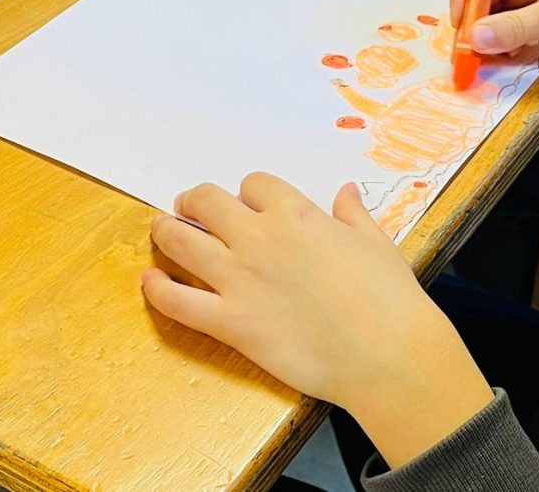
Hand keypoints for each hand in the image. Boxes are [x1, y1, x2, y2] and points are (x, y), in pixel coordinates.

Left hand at [144, 174, 492, 467]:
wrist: (385, 353)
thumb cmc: (387, 296)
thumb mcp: (375, 242)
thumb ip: (352, 214)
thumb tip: (345, 192)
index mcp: (296, 214)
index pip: (255, 185)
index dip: (247, 193)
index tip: (247, 203)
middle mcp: (259, 237)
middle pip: (208, 202)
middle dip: (195, 201)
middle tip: (188, 207)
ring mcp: (239, 280)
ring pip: (182, 242)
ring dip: (166, 232)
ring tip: (161, 230)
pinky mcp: (229, 323)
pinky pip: (178, 302)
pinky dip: (158, 290)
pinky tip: (150, 281)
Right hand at [450, 0, 538, 103]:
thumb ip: (512, 28)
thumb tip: (472, 38)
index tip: (462, 25)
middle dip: (474, 21)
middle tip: (468, 52)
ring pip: (493, 15)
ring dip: (489, 37)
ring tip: (487, 60)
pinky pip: (509, 30)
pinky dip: (504, 45)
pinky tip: (508, 58)